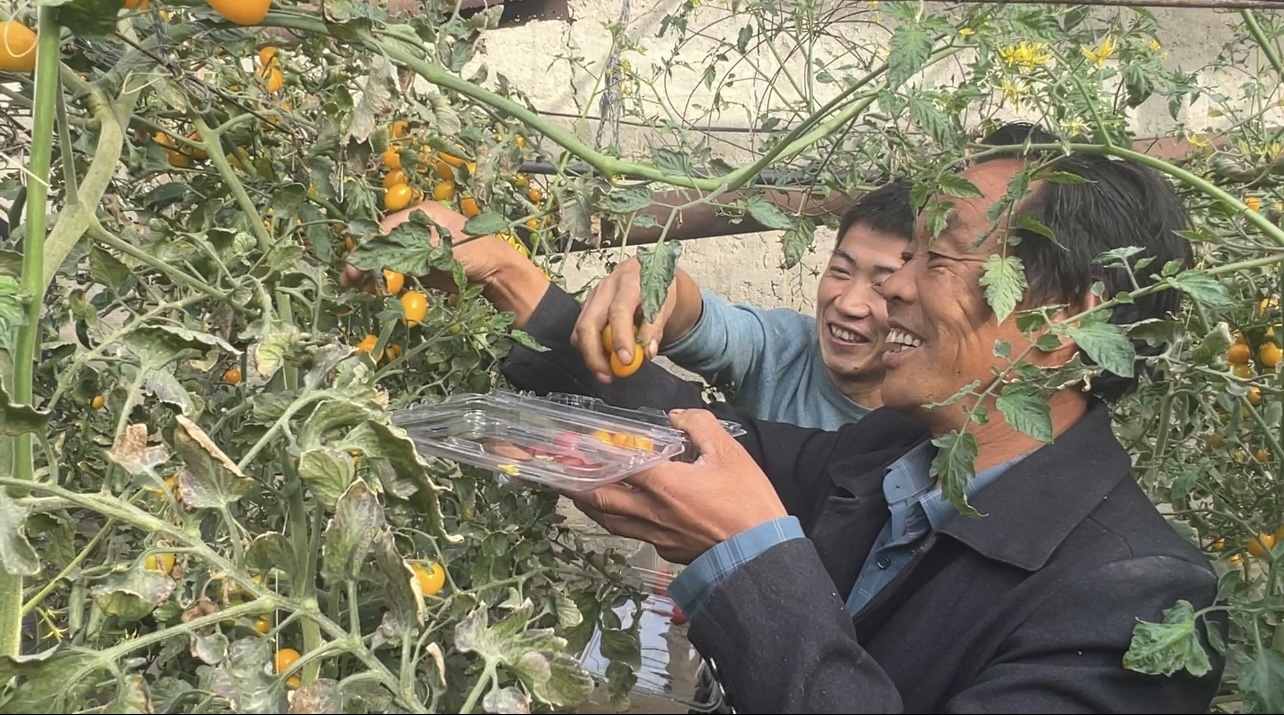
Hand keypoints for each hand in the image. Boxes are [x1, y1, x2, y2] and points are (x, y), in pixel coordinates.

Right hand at [338, 201, 513, 294]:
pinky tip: (372, 288)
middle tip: (349, 279)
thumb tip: (383, 253)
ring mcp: (418, 246)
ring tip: (355, 286)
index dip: (370, 247)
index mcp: (422, 214)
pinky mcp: (421, 264)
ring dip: (370, 270)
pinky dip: (383, 278)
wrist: (497, 274)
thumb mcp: (444, 245)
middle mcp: (417, 227)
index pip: (386, 228)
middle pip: (382, 241)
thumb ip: (413, 246)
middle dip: (364, 259)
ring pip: (386, 256)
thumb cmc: (477, 252)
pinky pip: (396, 269)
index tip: (357, 266)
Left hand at [570, 409, 786, 563]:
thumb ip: (699, 426)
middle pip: (600, 499)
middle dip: (575, 486)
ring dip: (590, 505)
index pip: (615, 465)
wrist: (759, 554)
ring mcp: (655, 535)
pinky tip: (619, 514)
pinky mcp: (665, 551)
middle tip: (558, 475)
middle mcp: (651, 511)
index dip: (591, 454)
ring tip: (578, 493)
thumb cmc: (747, 502)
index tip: (572, 447)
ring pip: (610, 521)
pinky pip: (632, 533)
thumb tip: (676, 416)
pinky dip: (617, 521)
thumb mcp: (729, 453)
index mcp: (663, 484)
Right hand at [571, 256, 678, 383]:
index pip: (619, 312)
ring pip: (580, 330)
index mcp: (629, 282)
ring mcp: (593, 296)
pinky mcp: (587, 305)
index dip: (620, 338)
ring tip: (607, 371)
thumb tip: (647, 352)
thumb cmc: (656, 286)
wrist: (648, 269)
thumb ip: (655, 327)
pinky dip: (589, 348)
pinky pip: (580, 331)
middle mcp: (606, 287)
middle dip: (594, 355)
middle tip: (608, 376)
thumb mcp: (664, 303)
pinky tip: (603, 358)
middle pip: (588, 324)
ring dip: (590, 355)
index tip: (626, 360)